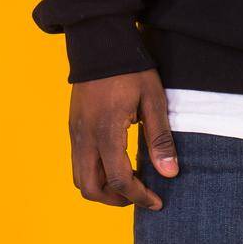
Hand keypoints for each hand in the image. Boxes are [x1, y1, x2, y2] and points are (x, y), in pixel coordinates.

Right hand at [69, 68, 178, 210]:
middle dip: (115, 200)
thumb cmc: (131, 69)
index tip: (156, 201)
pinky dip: (94, 172)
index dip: (138, 197)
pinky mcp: (73, 126)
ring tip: (127, 183)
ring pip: (79, 177)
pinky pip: (77, 161)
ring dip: (102, 188)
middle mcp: (84, 137)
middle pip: (90, 188)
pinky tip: (115, 162)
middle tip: (139, 196)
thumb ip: (160, 139)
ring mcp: (75, 132)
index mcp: (106, 132)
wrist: (100, 42)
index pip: (119, 180)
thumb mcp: (153, 101)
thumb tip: (169, 173)